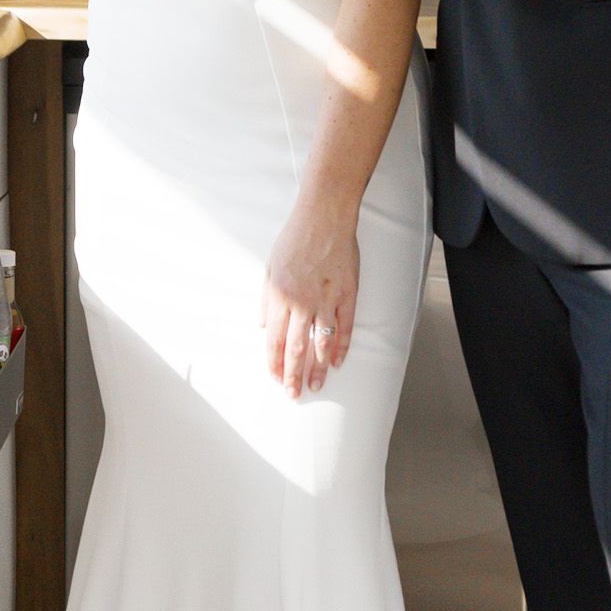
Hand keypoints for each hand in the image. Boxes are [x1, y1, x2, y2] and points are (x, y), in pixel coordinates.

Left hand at [260, 207, 359, 398]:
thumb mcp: (269, 267)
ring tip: (316, 386)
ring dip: (318, 368)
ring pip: (321, 343)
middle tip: (293, 394)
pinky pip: (344, 328)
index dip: (275, 362)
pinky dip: (341, 347)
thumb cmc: (295, 238)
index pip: (275, 339)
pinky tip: (337, 362)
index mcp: (279, 296)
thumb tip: (263, 328)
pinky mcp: (347, 294)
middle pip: (296, 348)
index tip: (275, 379)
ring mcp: (326, 299)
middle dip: (293, 375)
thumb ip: (266, 301)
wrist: (324, 216)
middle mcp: (301, 302)